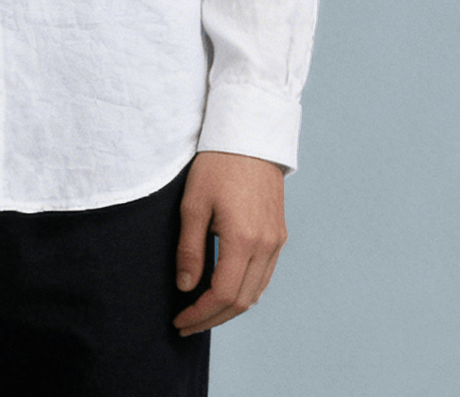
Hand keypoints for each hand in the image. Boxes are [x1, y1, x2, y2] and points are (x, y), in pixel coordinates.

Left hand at [172, 150, 286, 336]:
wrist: (250, 136)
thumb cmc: (217, 165)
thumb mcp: (193, 204)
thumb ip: (190, 249)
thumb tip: (186, 287)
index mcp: (243, 240)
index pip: (222, 294)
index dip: (200, 313)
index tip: (180, 320)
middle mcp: (266, 246)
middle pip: (241, 301)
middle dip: (213, 318)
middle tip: (187, 324)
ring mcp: (277, 241)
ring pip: (256, 292)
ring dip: (230, 308)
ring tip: (203, 312)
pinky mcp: (279, 234)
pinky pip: (265, 275)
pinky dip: (245, 290)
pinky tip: (226, 289)